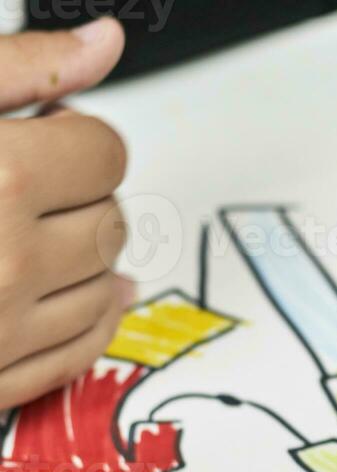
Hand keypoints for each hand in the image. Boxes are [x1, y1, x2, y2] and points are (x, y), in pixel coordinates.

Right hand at [0, 18, 129, 408]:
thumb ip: (22, 72)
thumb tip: (104, 43)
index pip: (104, 151)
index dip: (79, 137)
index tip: (49, 138)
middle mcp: (9, 260)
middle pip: (111, 220)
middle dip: (82, 195)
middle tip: (35, 185)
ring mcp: (4, 327)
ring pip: (106, 286)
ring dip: (87, 256)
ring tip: (37, 234)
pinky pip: (83, 350)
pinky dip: (95, 319)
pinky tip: (91, 296)